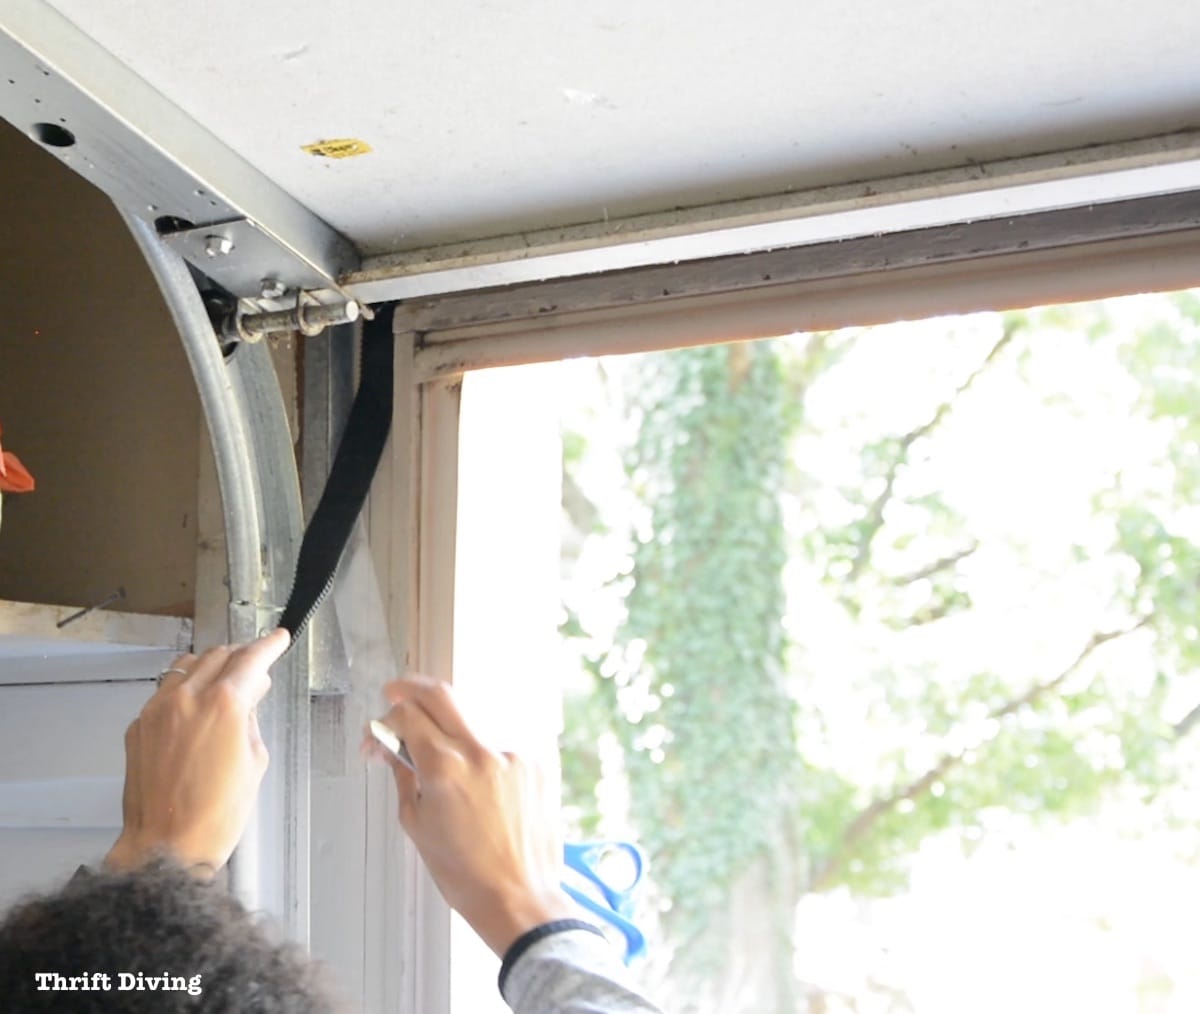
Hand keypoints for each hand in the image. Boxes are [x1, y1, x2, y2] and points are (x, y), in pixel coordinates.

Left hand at [105, 629, 288, 874]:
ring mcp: (157, 710)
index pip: (251, 659)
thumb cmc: (218, 812)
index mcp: (224, 703)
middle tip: (255, 669)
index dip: (269, 645)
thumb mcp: (254, 761)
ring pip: (186, 666)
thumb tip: (249, 697)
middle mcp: (187, 698)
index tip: (278, 638)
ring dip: (209, 668)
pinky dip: (183, 691)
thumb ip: (251, 719)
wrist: (168, 844)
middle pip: (218, 655)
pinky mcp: (138, 727)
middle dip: (240, 657)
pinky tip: (194, 712)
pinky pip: (164, 693)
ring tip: (223, 685)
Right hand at [366, 676, 576, 955]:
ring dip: (451, 729)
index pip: (407, 715)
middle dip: (412, 688)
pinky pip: (500, 743)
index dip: (385, 720)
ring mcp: (513, 754)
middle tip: (397, 692)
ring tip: (445, 759)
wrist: (519, 896)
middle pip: (441, 694)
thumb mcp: (417, 825)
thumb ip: (404, 775)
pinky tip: (479, 782)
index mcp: (446, 768)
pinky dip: (483, 754)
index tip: (379, 734)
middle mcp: (481, 752)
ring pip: (473, 718)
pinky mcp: (536, 762)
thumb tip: (392, 748)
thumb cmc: (466, 873)